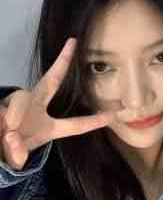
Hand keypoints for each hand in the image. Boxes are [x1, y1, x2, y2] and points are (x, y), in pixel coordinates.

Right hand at [0, 38, 114, 169]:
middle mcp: (34, 108)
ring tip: (7, 134)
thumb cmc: (5, 151)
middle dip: (63, 61)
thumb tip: (12, 136)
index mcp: (48, 126)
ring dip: (14, 116)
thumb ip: (17, 153)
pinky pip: (3, 108)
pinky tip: (0, 130)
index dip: (94, 121)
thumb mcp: (15, 157)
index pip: (75, 125)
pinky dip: (2, 119)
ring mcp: (15, 102)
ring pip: (20, 100)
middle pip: (51, 81)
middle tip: (74, 42)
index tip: (114, 115)